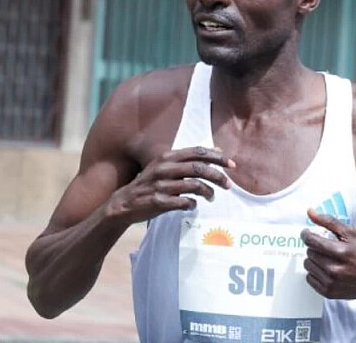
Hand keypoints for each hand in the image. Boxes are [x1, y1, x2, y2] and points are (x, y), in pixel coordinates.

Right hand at [104, 146, 234, 225]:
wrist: (124, 202)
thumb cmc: (149, 183)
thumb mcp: (165, 166)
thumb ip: (188, 159)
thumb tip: (216, 150)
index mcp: (166, 157)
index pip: (197, 153)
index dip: (216, 157)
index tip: (231, 165)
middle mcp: (163, 168)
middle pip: (199, 169)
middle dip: (218, 176)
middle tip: (228, 185)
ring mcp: (161, 185)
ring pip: (194, 186)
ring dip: (208, 192)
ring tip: (211, 197)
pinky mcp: (159, 201)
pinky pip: (185, 202)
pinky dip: (193, 204)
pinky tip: (193, 205)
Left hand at [301, 209, 355, 300]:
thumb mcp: (351, 233)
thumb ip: (329, 221)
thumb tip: (310, 212)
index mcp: (341, 252)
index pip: (311, 241)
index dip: (307, 235)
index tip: (308, 234)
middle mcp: (334, 269)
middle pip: (309, 253)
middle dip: (314, 248)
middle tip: (325, 249)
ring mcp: (331, 283)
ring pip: (308, 265)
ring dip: (314, 260)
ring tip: (327, 260)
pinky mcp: (328, 293)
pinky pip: (309, 279)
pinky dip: (315, 273)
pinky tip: (326, 271)